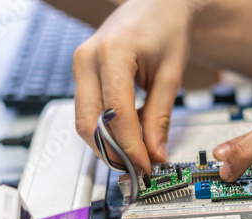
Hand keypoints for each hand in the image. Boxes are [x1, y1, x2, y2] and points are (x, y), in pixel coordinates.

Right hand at [73, 0, 196, 172]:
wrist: (157, 6)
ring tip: (136, 155)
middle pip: (89, 123)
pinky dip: (106, 129)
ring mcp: (80, 65)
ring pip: (84, 120)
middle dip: (113, 152)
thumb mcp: (170, 76)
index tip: (146, 166)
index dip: (130, 147)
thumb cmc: (165, 29)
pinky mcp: (83, 73)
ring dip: (108, 143)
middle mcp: (87, 59)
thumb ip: (160, 117)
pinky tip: (128, 135)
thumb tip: (155, 153)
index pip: (115, 115)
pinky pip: (88, 110)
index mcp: (112, 53)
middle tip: (138, 168)